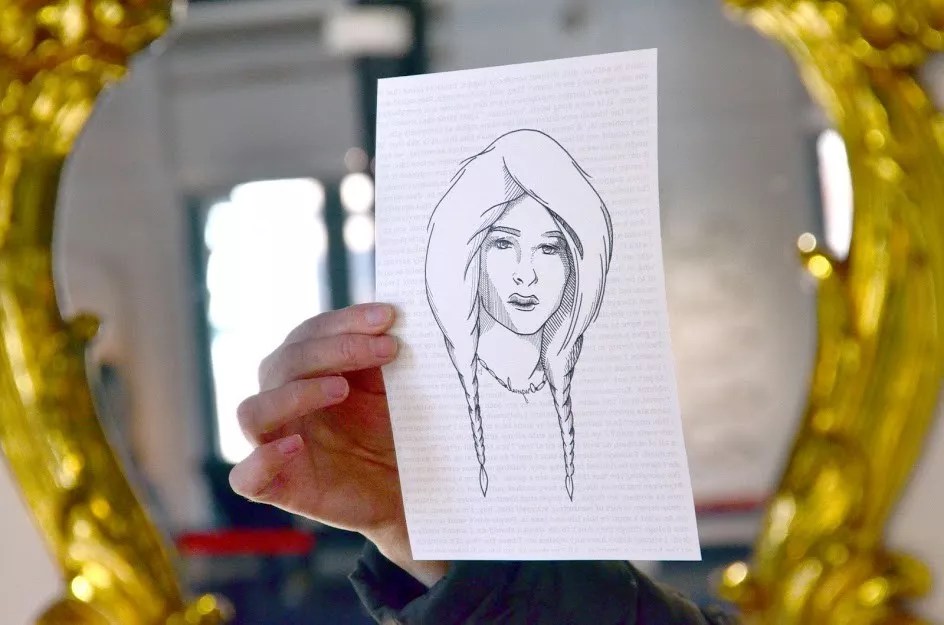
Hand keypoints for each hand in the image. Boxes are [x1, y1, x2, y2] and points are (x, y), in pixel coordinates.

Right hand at [228, 303, 446, 585]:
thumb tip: (393, 314)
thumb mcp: (395, 389)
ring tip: (342, 389)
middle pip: (283, 363)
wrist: (407, 491)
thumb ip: (383, 354)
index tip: (388, 317)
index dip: (346, 321)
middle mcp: (284, 401)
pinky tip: (295, 446)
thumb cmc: (395, 434)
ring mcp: (275, 444)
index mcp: (307, 370)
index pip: (311, 333)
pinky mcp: (278, 488)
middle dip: (335, 349)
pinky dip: (263, 459)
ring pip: (253, 411)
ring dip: (296, 393)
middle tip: (388, 349)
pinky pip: (246, 477)